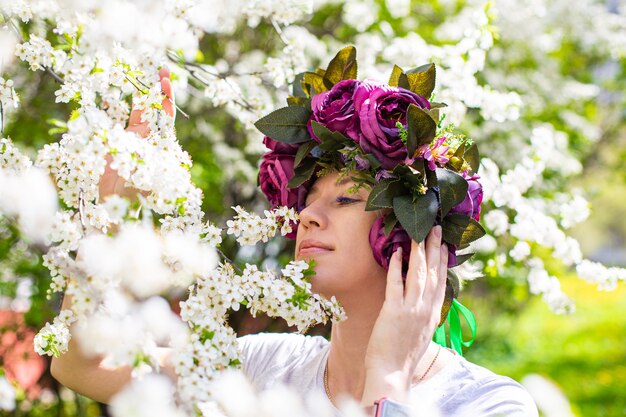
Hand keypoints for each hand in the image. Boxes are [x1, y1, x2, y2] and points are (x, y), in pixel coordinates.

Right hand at [98, 68, 174, 199]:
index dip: (166, 97)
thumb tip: (144, 134)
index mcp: (159, 144)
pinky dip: (114, 109)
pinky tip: (111, 96)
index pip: (165, 115)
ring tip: (137, 74)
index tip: (165, 79)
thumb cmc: (136, 195)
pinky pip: (116, 121)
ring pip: (135, 111)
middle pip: (153, 108)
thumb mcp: (146, 174)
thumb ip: (146, 154)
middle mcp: (148, 139)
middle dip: (156, 88)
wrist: (115, 209)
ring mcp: (132, 140)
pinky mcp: (116, 145)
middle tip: (160, 67)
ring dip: (136, 95)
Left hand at [361, 225, 447, 403]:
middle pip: (433, 273)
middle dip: (435, 248)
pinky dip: (397, 267)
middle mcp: (425, 309)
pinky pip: (396, 283)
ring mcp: (411, 309)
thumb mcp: (420, 334)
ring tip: (420, 233)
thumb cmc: (402, 357)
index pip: (441, 283)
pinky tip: (397, 252)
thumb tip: (422, 304)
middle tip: (437, 228)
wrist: (393, 374)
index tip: (445, 245)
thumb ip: (423, 316)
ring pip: (418, 274)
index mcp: (433, 314)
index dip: (443, 262)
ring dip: (420, 251)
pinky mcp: (394, 311)